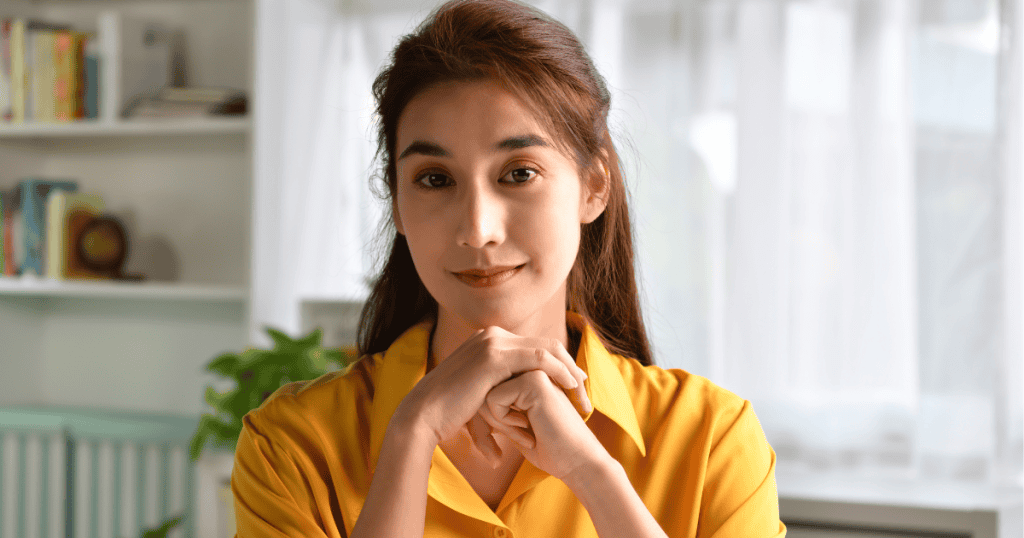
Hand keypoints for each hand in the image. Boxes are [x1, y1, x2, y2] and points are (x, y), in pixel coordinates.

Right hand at [394, 326, 591, 457]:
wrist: (424, 416)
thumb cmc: (448, 415)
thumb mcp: (477, 399)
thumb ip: (495, 397)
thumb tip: (508, 417)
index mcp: (488, 341)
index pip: (534, 347)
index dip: (557, 364)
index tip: (573, 385)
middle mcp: (492, 335)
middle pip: (545, 344)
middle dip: (568, 364)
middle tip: (585, 386)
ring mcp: (493, 342)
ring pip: (546, 349)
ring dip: (569, 370)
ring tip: (582, 392)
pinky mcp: (494, 356)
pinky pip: (539, 359)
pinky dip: (559, 371)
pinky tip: (571, 387)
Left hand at [477, 369, 609, 480]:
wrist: (577, 462)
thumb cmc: (547, 448)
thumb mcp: (513, 424)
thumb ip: (496, 407)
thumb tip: (469, 403)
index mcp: (527, 373)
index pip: (485, 387)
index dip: (487, 416)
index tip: (512, 433)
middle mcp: (530, 366)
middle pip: (482, 387)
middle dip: (489, 418)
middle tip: (519, 433)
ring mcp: (534, 369)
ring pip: (485, 391)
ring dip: (497, 420)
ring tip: (524, 430)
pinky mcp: (535, 380)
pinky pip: (493, 398)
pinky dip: (503, 420)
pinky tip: (527, 425)